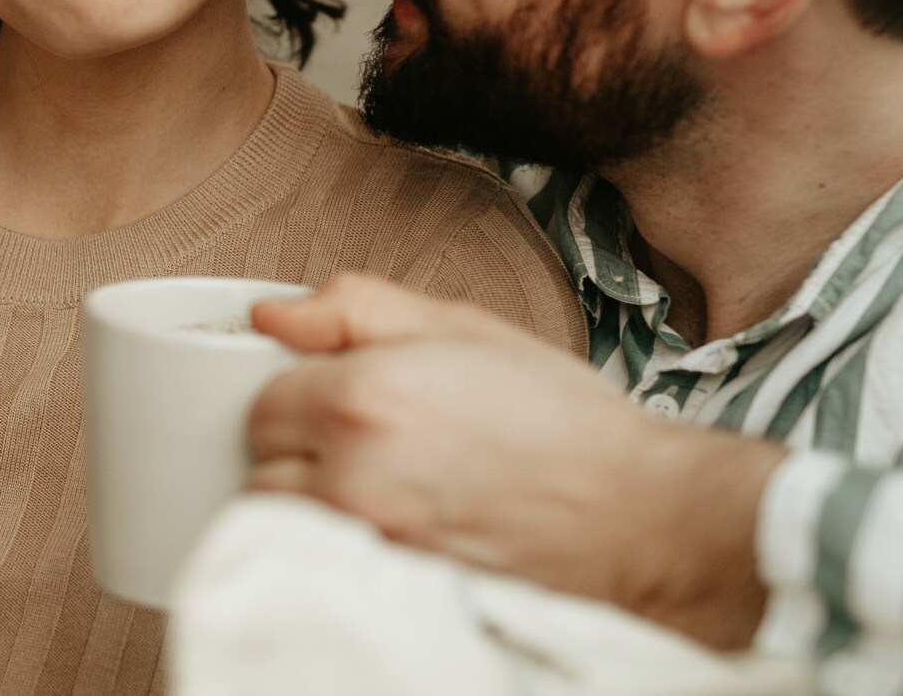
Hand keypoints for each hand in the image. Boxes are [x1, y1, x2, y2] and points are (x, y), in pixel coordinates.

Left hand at [246, 274, 783, 649]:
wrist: (639, 515)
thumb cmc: (563, 421)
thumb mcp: (462, 327)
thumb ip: (353, 308)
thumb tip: (273, 317)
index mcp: (363, 402)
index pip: (262, 404)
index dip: (299, 393)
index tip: (339, 396)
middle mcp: (355, 481)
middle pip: (263, 470)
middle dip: (298, 450)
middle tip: (363, 438)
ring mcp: (372, 548)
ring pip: (287, 526)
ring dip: (313, 503)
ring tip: (380, 482)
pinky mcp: (394, 595)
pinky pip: (328, 568)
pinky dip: (344, 547)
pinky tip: (398, 524)